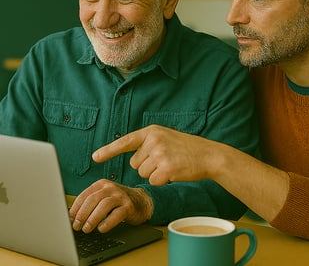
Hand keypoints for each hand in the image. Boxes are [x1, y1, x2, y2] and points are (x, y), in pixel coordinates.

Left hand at [69, 179, 153, 232]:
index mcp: (102, 184)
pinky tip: (101, 229)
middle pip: (93, 199)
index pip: (85, 195)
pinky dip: (107, 222)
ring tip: (86, 229)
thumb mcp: (104, 196)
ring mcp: (121, 196)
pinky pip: (117, 214)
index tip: (70, 219)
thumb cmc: (117, 201)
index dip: (75, 208)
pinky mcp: (129, 206)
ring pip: (104, 205)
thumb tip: (72, 217)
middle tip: (76, 226)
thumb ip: (90, 203)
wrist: (141, 201)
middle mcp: (111, 188)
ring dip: (93, 218)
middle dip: (82, 214)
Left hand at [92, 124, 217, 185]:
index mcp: (152, 131)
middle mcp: (153, 140)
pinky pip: (153, 181)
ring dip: (155, 173)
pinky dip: (162, 181)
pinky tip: (174, 172)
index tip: (95, 157)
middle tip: (165, 159)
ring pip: (143, 173)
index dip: (109, 150)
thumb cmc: (186, 148)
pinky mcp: (166, 168)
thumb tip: (131, 159)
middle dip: (146, 165)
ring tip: (171, 164)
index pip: (125, 141)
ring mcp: (160, 154)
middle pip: (134, 163)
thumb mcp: (166, 137)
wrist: (208, 155)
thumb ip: (148, 144)